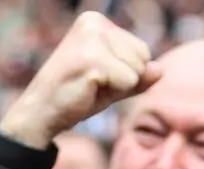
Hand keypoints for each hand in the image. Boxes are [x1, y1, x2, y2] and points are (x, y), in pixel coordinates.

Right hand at [0, 12, 160, 148]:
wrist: (42, 113)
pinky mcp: (92, 59)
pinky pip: (128, 82)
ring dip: (117, 87)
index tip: (97, 77)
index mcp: (97, 22)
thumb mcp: (113, 84)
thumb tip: (161, 70)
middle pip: (143, 57)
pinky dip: (112, 93)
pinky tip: (87, 89)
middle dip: (124, 79)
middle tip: (92, 83)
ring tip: (89, 85)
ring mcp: (91, 39)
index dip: (126, 73)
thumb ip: (138, 76)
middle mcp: (94, 23)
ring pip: (137, 70)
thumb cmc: (76, 96)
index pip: (142, 50)